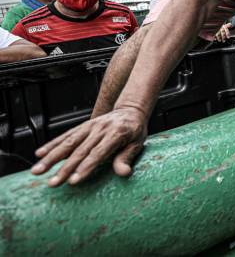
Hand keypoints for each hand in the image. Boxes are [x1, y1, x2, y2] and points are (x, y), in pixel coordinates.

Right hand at [31, 107, 147, 186]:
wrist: (131, 111)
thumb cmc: (135, 131)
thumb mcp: (137, 144)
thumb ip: (127, 158)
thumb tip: (124, 173)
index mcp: (115, 134)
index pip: (98, 153)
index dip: (85, 167)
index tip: (73, 181)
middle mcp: (100, 129)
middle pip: (80, 150)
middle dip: (64, 168)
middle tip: (52, 183)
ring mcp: (90, 126)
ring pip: (68, 142)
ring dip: (51, 157)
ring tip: (38, 170)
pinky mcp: (83, 126)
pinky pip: (66, 135)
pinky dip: (52, 144)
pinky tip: (40, 154)